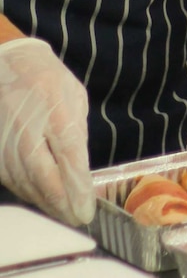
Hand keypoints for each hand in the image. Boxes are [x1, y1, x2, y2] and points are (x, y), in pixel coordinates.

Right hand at [0, 38, 93, 225]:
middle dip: (62, 204)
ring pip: (26, 184)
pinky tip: (40, 197)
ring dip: (45, 202)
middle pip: (44, 178)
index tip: (86, 210)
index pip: (69, 157)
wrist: (9, 61)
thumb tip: (80, 171)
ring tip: (62, 212)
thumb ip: (77, 132)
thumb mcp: (74, 96)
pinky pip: (10, 179)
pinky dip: (27, 192)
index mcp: (55, 109)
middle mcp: (28, 127)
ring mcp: (6, 139)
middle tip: (76, 218)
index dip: (78, 188)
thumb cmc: (47, 78)